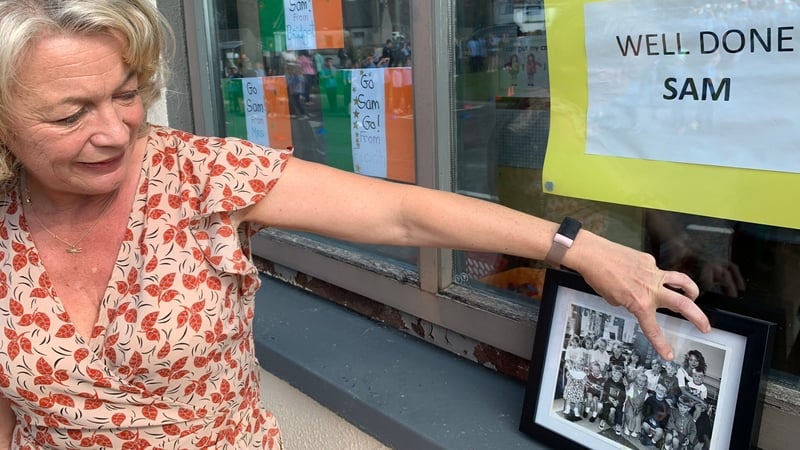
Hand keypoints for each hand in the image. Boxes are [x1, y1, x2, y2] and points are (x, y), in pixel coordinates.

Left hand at [573, 234, 709, 360]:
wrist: (593, 254)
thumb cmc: (598, 277)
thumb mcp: (613, 300)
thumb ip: (629, 303)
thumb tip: (635, 301)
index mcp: (640, 303)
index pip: (653, 328)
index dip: (662, 344)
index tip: (669, 355)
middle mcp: (650, 289)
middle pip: (683, 304)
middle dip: (698, 318)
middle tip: (705, 327)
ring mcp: (653, 273)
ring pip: (681, 281)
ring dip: (692, 290)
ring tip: (694, 297)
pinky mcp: (649, 260)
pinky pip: (658, 270)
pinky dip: (655, 275)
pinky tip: (643, 274)